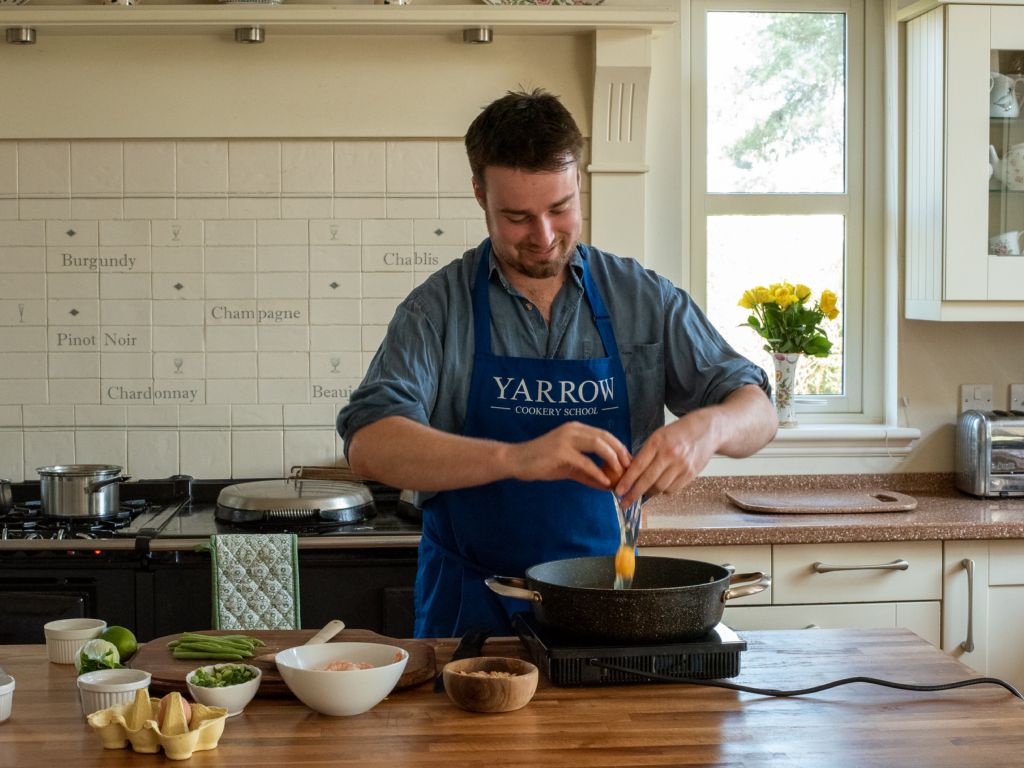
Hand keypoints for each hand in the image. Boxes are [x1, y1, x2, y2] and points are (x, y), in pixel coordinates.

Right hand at [505, 421, 630, 489]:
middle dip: (621, 452)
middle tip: (630, 468)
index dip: (619, 447)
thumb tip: (608, 485)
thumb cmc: (541, 463)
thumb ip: (588, 474)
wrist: (516, 461)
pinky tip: (605, 482)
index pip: (605, 435)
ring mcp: (566, 439)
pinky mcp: (560, 451)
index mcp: (576, 429)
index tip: (629, 462)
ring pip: (598, 444)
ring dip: (613, 460)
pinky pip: (585, 461)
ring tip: (621, 474)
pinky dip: (597, 471)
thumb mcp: (569, 468)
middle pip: (605, 437)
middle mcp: (573, 429)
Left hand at [614, 411, 716, 506]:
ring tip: (642, 492)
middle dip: (634, 494)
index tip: (618, 491)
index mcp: (658, 442)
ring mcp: (681, 465)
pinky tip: (659, 487)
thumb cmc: (678, 433)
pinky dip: (663, 491)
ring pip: (660, 487)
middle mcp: (670, 454)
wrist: (707, 431)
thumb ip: (646, 453)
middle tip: (624, 503)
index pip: (638, 466)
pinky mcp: (690, 473)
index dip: (627, 481)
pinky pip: (672, 489)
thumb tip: (630, 473)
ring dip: (649, 493)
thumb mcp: (658, 436)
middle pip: (648, 480)